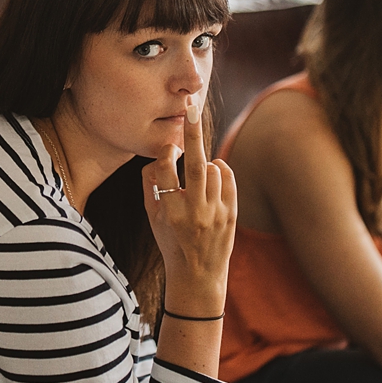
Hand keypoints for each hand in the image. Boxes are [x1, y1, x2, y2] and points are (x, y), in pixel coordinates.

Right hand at [142, 94, 236, 311]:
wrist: (198, 276)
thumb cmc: (170, 241)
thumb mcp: (152, 217)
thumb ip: (150, 184)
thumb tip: (158, 154)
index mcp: (169, 213)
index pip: (165, 172)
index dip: (165, 154)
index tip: (168, 146)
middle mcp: (194, 213)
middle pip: (196, 165)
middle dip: (193, 132)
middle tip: (190, 106)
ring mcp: (216, 214)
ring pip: (213, 169)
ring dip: (204, 165)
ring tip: (197, 180)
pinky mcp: (232, 214)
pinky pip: (227, 177)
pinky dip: (220, 170)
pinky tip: (212, 176)